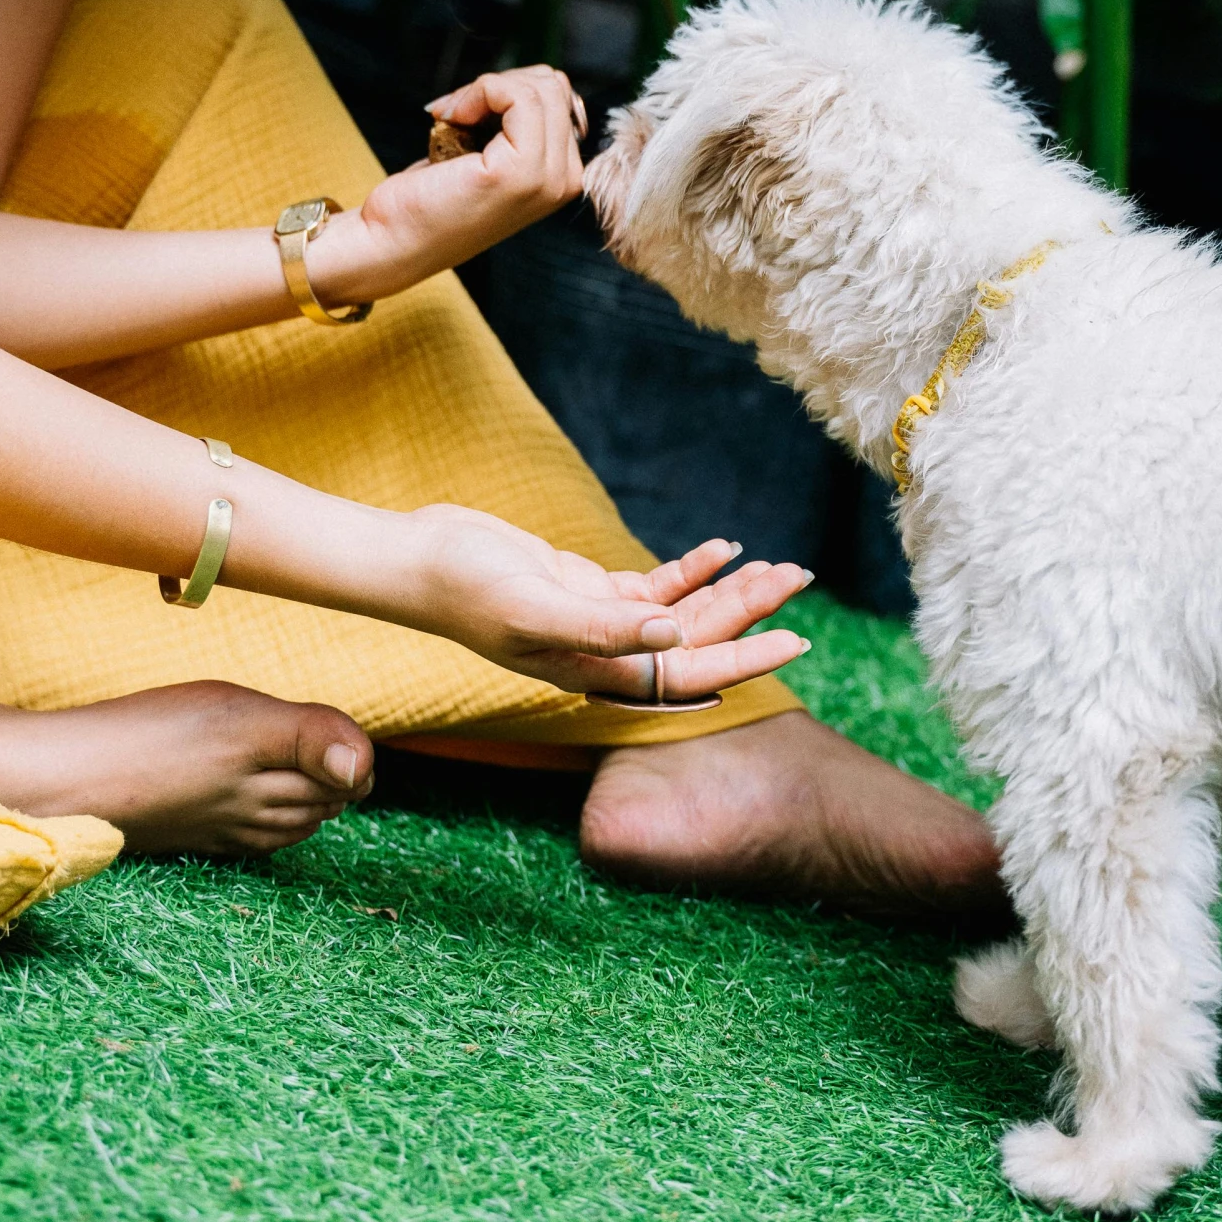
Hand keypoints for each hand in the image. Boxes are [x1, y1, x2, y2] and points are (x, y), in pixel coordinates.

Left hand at [306, 66, 586, 304]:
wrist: (394, 243)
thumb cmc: (430, 200)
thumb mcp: (486, 155)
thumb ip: (517, 126)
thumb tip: (528, 79)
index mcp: (562, 177)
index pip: (560, 98)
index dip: (509, 91)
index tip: (466, 113)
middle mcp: (565, 181)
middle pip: (554, 87)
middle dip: (499, 85)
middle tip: (457, 112)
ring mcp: (547, 179)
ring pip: (540, 88)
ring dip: (484, 89)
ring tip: (453, 117)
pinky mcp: (520, 172)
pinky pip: (517, 97)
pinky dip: (479, 91)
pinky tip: (450, 118)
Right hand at [412, 508, 811, 700]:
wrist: (420, 559)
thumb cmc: (465, 588)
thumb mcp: (532, 606)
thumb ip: (602, 626)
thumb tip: (672, 636)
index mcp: (594, 672)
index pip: (686, 673)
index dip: (743, 657)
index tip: (795, 641)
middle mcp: (604, 655)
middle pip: (695, 640)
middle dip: (751, 612)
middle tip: (801, 577)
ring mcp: (598, 622)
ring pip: (682, 612)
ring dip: (729, 590)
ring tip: (779, 565)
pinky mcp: (588, 589)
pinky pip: (655, 586)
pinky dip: (691, 569)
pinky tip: (724, 548)